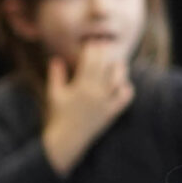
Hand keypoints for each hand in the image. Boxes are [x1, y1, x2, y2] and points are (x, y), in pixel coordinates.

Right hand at [40, 39, 134, 173]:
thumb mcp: (55, 94)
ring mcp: (105, 103)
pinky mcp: (112, 113)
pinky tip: (123, 84)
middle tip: (106, 45)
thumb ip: (56, 76)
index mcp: (80, 86)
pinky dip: (127, 89)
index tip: (92, 43)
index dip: (92, 50)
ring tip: (117, 63)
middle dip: (105, 54)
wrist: (67, 139)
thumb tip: (56, 59)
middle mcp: (95, 93)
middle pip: (104, 67)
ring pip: (118, 80)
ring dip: (119, 69)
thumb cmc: (59, 115)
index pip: (90, 62)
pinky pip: (125, 99)